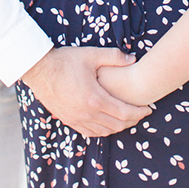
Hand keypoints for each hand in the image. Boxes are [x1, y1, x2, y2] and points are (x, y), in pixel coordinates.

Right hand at [21, 46, 150, 137]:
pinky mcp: (68, 120)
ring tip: (127, 119)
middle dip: (133, 121)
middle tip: (141, 114)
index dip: (139, 113)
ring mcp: (77, 119)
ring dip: (118, 127)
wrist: (39, 70)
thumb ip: (114, 57)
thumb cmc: (65, 60)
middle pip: (117, 125)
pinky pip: (90, 132)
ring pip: (104, 131)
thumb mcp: (91, 54)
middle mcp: (87, 113)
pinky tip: (106, 124)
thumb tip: (132, 59)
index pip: (124, 112)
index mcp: (95, 98)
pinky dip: (102, 131)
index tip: (149, 109)